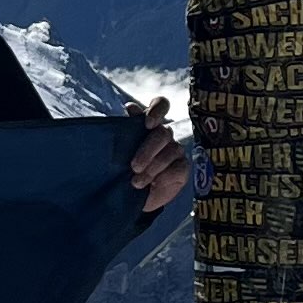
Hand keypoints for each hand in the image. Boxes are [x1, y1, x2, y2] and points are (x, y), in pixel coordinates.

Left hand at [127, 97, 191, 215]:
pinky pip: (177, 168)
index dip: (158, 110)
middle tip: (133, 167)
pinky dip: (163, 177)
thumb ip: (126, 130)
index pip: (161, 105)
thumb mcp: (120, 152)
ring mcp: (176, 150)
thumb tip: (130, 106)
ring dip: (152, 168)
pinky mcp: (183, 167)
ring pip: (170, 151)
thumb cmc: (125, 169)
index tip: (148, 123)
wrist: (134, 197)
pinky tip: (153, 184)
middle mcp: (164, 134)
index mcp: (149, 124)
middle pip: (163, 132)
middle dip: (147, 151)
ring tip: (137, 182)